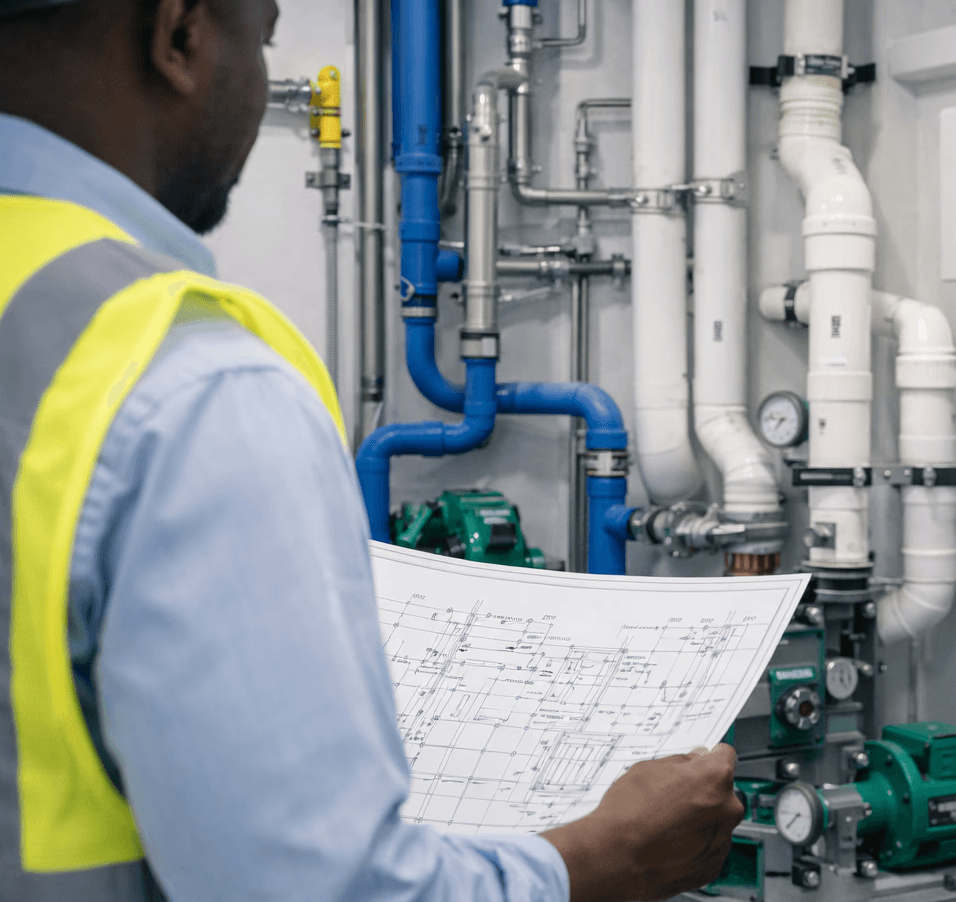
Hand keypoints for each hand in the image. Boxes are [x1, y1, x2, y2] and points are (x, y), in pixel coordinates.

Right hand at [541, 743, 743, 901]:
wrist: (615, 859)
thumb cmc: (628, 813)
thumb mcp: (648, 768)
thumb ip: (679, 763)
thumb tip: (689, 763)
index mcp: (714, 779)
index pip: (725, 757)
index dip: (708, 757)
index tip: (700, 762)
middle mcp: (726, 810)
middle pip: (722, 792)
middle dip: (703, 791)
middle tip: (673, 795)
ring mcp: (721, 842)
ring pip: (715, 821)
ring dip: (698, 819)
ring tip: (665, 822)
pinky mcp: (711, 867)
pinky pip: (708, 848)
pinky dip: (694, 844)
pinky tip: (668, 842)